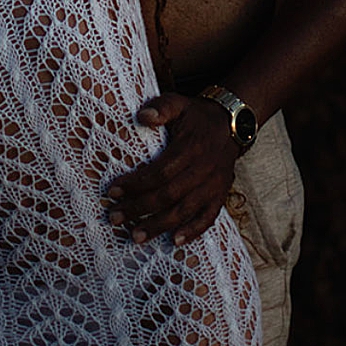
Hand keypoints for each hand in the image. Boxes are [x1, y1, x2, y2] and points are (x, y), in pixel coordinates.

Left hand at [105, 91, 237, 245]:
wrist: (233, 124)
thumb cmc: (197, 115)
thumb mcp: (180, 103)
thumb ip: (162, 107)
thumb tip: (142, 116)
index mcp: (190, 148)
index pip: (160, 171)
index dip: (135, 184)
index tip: (112, 191)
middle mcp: (203, 169)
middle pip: (168, 195)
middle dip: (140, 209)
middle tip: (115, 218)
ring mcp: (213, 185)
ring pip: (185, 210)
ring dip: (160, 226)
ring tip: (136, 237)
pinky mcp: (220, 195)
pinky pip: (209, 217)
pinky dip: (194, 231)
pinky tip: (175, 242)